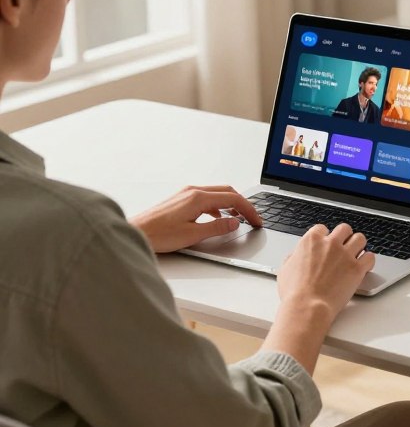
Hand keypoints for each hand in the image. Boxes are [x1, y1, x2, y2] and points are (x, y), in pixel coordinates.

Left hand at [131, 185, 261, 252]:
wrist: (135, 232)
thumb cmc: (158, 235)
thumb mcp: (193, 235)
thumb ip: (217, 228)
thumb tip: (235, 223)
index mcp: (198, 198)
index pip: (233, 198)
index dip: (249, 210)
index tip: (256, 220)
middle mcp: (193, 191)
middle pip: (227, 191)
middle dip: (243, 204)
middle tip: (252, 218)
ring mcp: (186, 193)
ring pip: (217, 193)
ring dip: (231, 204)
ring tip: (239, 218)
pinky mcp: (180, 199)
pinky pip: (206, 198)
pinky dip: (218, 205)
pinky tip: (218, 217)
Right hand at [277, 223, 375, 317]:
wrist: (307, 307)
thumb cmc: (295, 293)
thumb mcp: (285, 269)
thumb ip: (294, 257)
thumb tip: (296, 256)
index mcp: (312, 241)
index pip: (322, 229)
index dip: (325, 237)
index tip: (326, 244)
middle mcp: (330, 244)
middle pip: (344, 229)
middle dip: (344, 237)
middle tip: (344, 247)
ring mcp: (345, 255)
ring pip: (360, 239)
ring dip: (358, 246)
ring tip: (356, 254)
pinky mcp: (357, 268)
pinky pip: (370, 257)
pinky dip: (368, 261)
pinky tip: (364, 266)